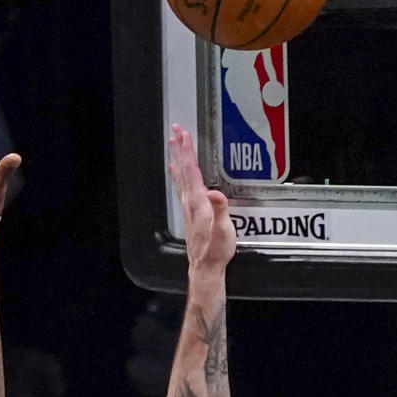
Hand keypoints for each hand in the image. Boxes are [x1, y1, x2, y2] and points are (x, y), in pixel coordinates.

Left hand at [168, 125, 235, 271]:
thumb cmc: (216, 250)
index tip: (184, 135)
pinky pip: (182, 187)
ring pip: (181, 177)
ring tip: (174, 145)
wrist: (206, 266)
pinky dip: (179, 175)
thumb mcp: (223, 230)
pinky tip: (177, 172)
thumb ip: (220, 211)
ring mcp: (188, 208)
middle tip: (175, 130)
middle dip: (180, 150)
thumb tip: (215, 194)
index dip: (188, 152)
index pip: (191, 171)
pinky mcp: (190, 213)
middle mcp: (190, 202)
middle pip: (183, 170)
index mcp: (198, 202)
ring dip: (178, 159)